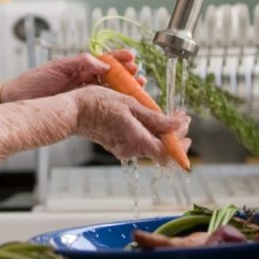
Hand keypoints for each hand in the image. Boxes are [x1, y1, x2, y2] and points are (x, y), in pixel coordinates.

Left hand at [1, 50, 143, 102]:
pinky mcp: (80, 109)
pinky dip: (114, 105)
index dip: (119, 59)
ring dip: (125, 89)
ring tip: (138, 88)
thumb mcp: (57, 68)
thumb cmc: (33, 82)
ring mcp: (83, 95)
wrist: (17, 100)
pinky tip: (124, 105)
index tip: (132, 58)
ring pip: (110, 91)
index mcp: (79, 67)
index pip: (104, 60)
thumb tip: (103, 63)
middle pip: (112, 76)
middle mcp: (83, 80)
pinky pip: (101, 106)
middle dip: (127, 75)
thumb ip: (80, 63)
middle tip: (139, 76)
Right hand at [73, 85, 190, 164]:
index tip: (185, 123)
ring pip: (150, 144)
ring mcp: (122, 148)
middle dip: (173, 134)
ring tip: (163, 114)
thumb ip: (155, 118)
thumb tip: (177, 125)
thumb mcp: (130, 104)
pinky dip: (146, 131)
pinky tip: (145, 117)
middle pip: (160, 149)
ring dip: (160, 131)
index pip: (168, 154)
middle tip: (179, 117)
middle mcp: (131, 149)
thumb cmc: (97, 104)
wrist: (72, 111)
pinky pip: (137, 141)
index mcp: (137, 140)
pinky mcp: (116, 144)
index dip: (181, 143)